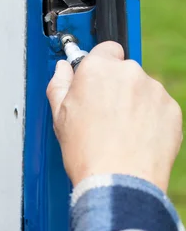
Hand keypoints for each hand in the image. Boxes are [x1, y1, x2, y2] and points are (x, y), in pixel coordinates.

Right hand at [47, 42, 182, 192]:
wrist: (119, 182)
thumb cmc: (88, 152)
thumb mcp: (59, 116)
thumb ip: (59, 84)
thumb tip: (62, 70)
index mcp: (97, 69)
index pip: (105, 48)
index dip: (100, 64)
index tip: (97, 79)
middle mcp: (128, 72)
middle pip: (123, 69)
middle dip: (116, 86)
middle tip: (105, 113)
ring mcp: (153, 90)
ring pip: (143, 88)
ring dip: (135, 101)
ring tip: (121, 130)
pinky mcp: (171, 109)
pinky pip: (160, 106)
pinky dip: (151, 117)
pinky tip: (137, 136)